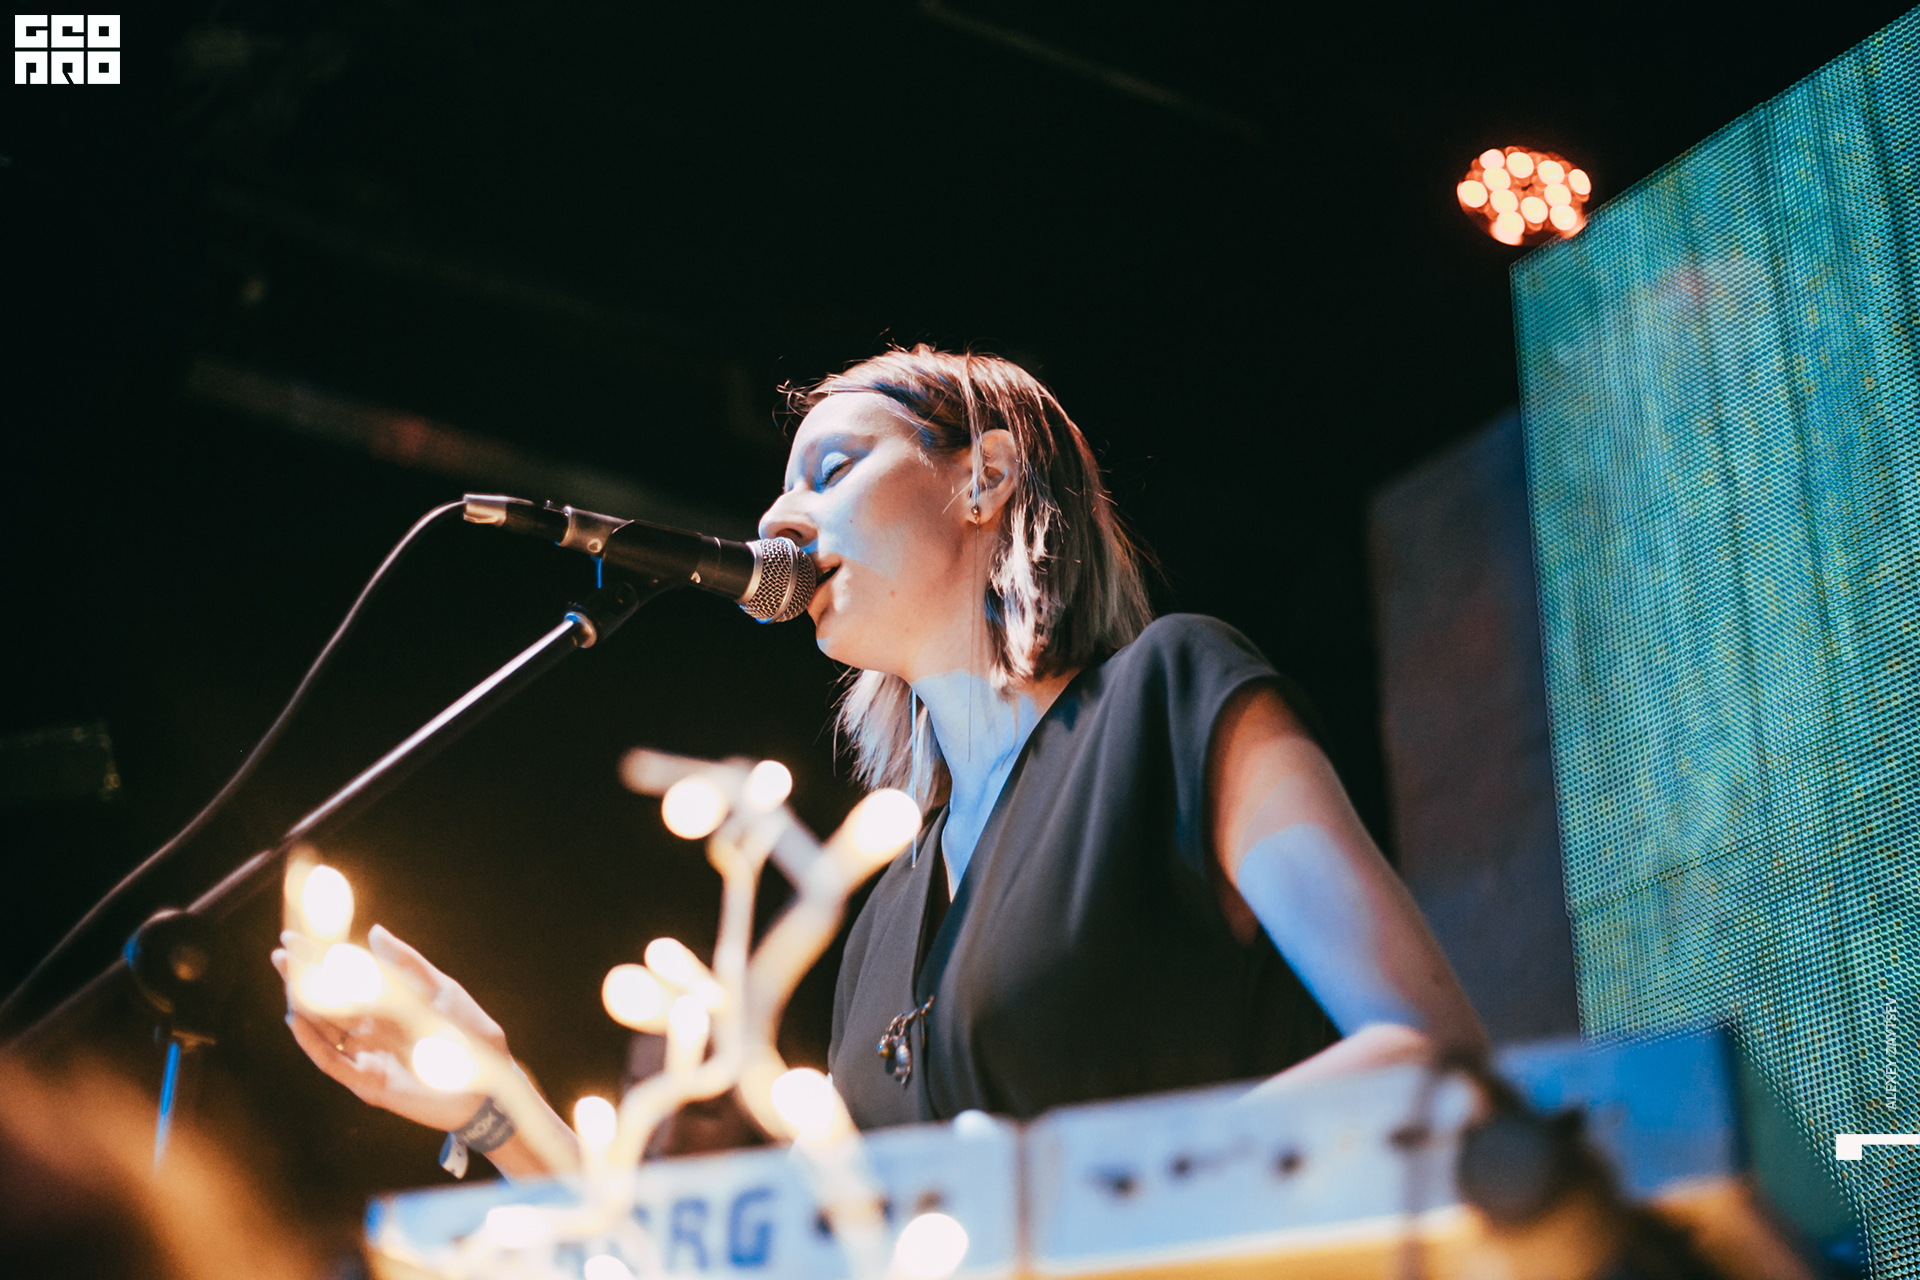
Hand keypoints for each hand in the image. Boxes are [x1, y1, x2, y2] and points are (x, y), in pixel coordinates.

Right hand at [271, 924, 507, 1133]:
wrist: (492, 1084)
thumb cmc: (472, 1037)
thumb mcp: (442, 992)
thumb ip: (409, 965)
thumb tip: (374, 931)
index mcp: (388, 1006)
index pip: (347, 979)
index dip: (321, 959)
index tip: (295, 937)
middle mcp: (371, 1030)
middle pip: (328, 1001)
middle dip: (303, 978)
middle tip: (280, 954)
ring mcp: (367, 1055)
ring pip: (324, 1029)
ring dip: (303, 1005)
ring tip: (287, 977)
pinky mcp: (369, 1082)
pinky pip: (332, 1062)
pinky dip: (313, 1042)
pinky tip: (296, 1018)